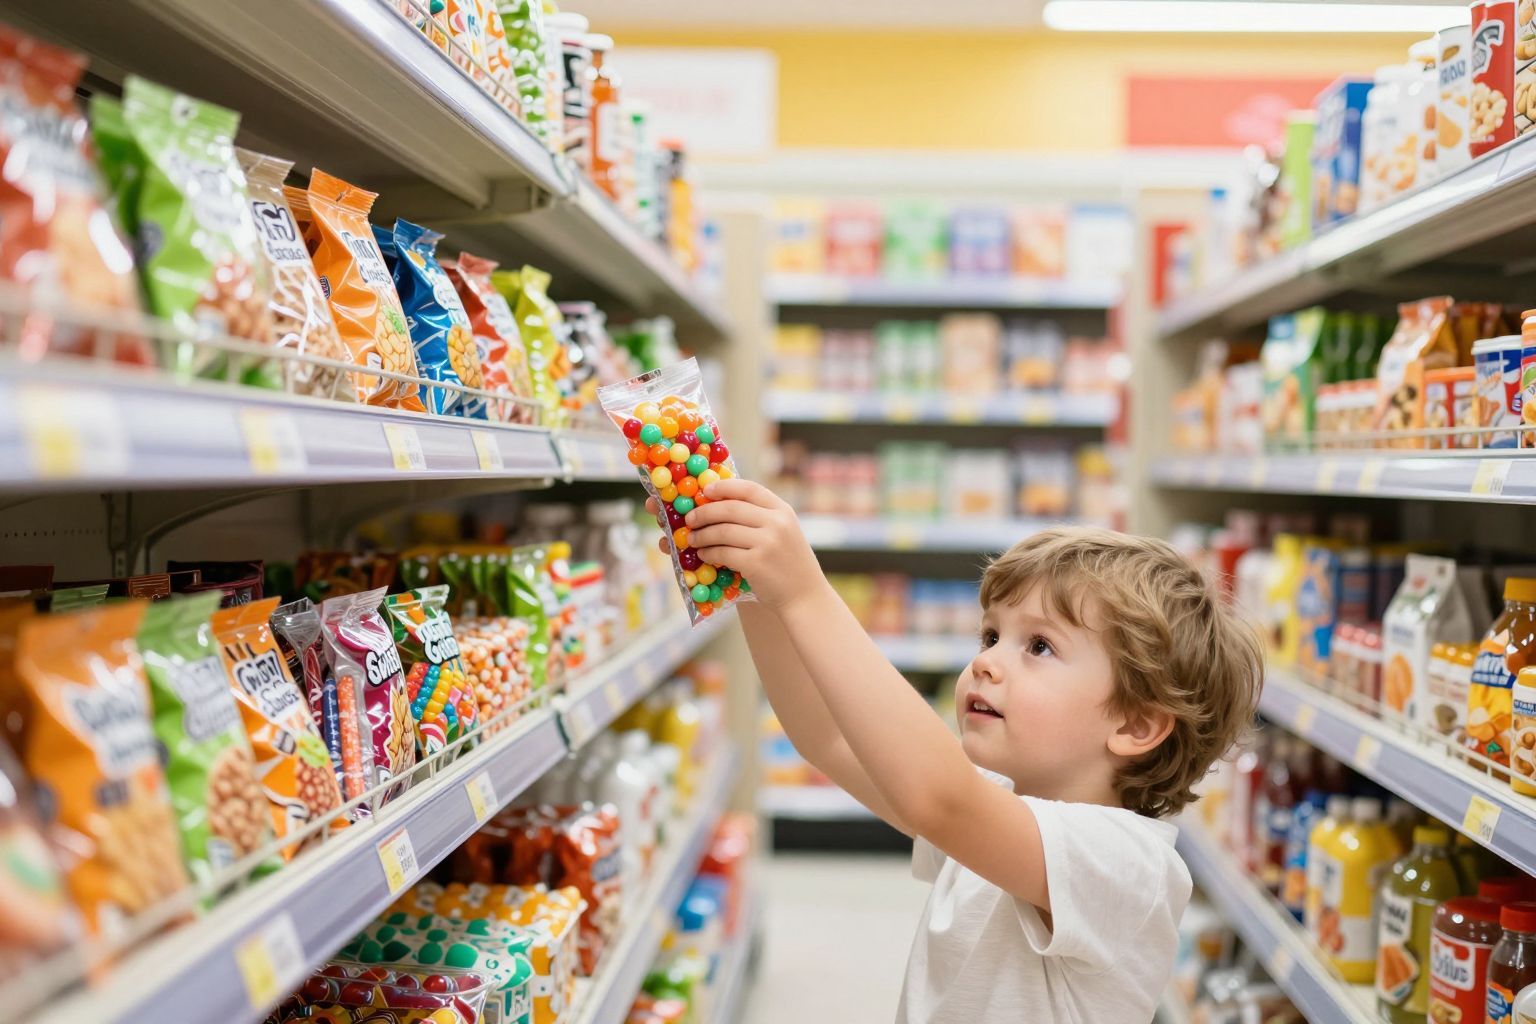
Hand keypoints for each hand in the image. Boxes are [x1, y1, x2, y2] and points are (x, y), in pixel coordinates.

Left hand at [680, 478, 823, 610]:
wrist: (806, 597)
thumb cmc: (790, 565)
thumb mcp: (785, 533)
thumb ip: (761, 518)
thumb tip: (719, 505)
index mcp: (783, 511)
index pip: (749, 489)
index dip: (724, 487)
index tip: (705, 490)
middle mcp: (777, 523)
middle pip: (730, 509)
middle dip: (704, 512)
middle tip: (690, 519)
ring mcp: (767, 543)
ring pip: (723, 532)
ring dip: (702, 535)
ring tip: (693, 539)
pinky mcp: (756, 563)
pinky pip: (723, 553)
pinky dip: (709, 554)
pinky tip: (704, 556)